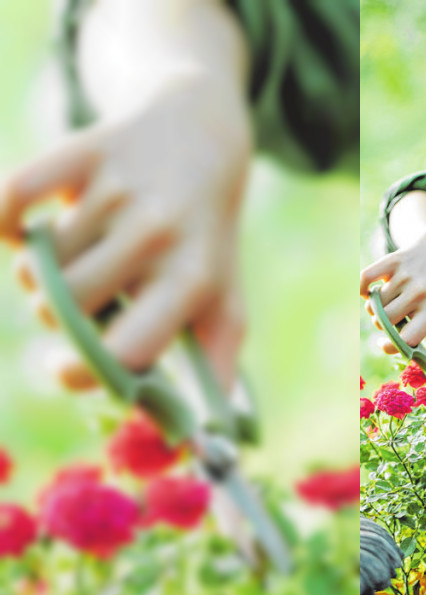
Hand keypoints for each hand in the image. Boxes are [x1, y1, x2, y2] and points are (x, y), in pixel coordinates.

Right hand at [1, 72, 250, 389]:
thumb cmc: (205, 243)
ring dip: (36, 272)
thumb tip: (192, 443)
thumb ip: (211, 371)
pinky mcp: (84, 148)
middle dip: (57, 316)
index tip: (64, 369)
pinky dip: (5, 220)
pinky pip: (10, 198)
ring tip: (70, 261)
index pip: (125, 348)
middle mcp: (161, 233)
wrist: (202, 142)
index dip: (82, 371)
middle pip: (64, 305)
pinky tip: (28, 225)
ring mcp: (122, 189)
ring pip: (37, 262)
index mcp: (194, 279)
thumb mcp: (225, 303)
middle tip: (78, 303)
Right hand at [360, 192, 425, 352]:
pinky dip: (361, 288)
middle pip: (385, 321)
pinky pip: (364, 279)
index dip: (391, 346)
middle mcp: (420, 292)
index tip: (384, 345)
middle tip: (387, 320)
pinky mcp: (392, 260)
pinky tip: (367, 291)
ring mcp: (406, 276)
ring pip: (374, 303)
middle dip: (381, 325)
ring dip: (373, 308)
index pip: (407, 338)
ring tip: (383, 304)